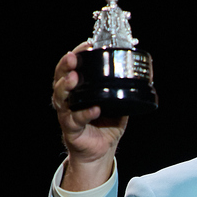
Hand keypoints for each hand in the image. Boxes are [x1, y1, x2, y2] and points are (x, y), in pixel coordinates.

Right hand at [52, 43, 127, 189]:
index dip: (77, 55)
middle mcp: (68, 99)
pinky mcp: (71, 129)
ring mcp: (67, 114)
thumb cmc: (105, 126)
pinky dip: (85, 113)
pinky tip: (94, 108)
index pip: (72, 68)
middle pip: (60, 79)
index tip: (86, 45)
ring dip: (67, 86)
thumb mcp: (116, 104)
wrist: (100, 151)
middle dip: (66, 67)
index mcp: (78, 89)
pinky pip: (76, 119)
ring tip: (75, 78)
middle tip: (73, 58)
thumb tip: (135, 76)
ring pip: (61, 97)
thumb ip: (120, 91)